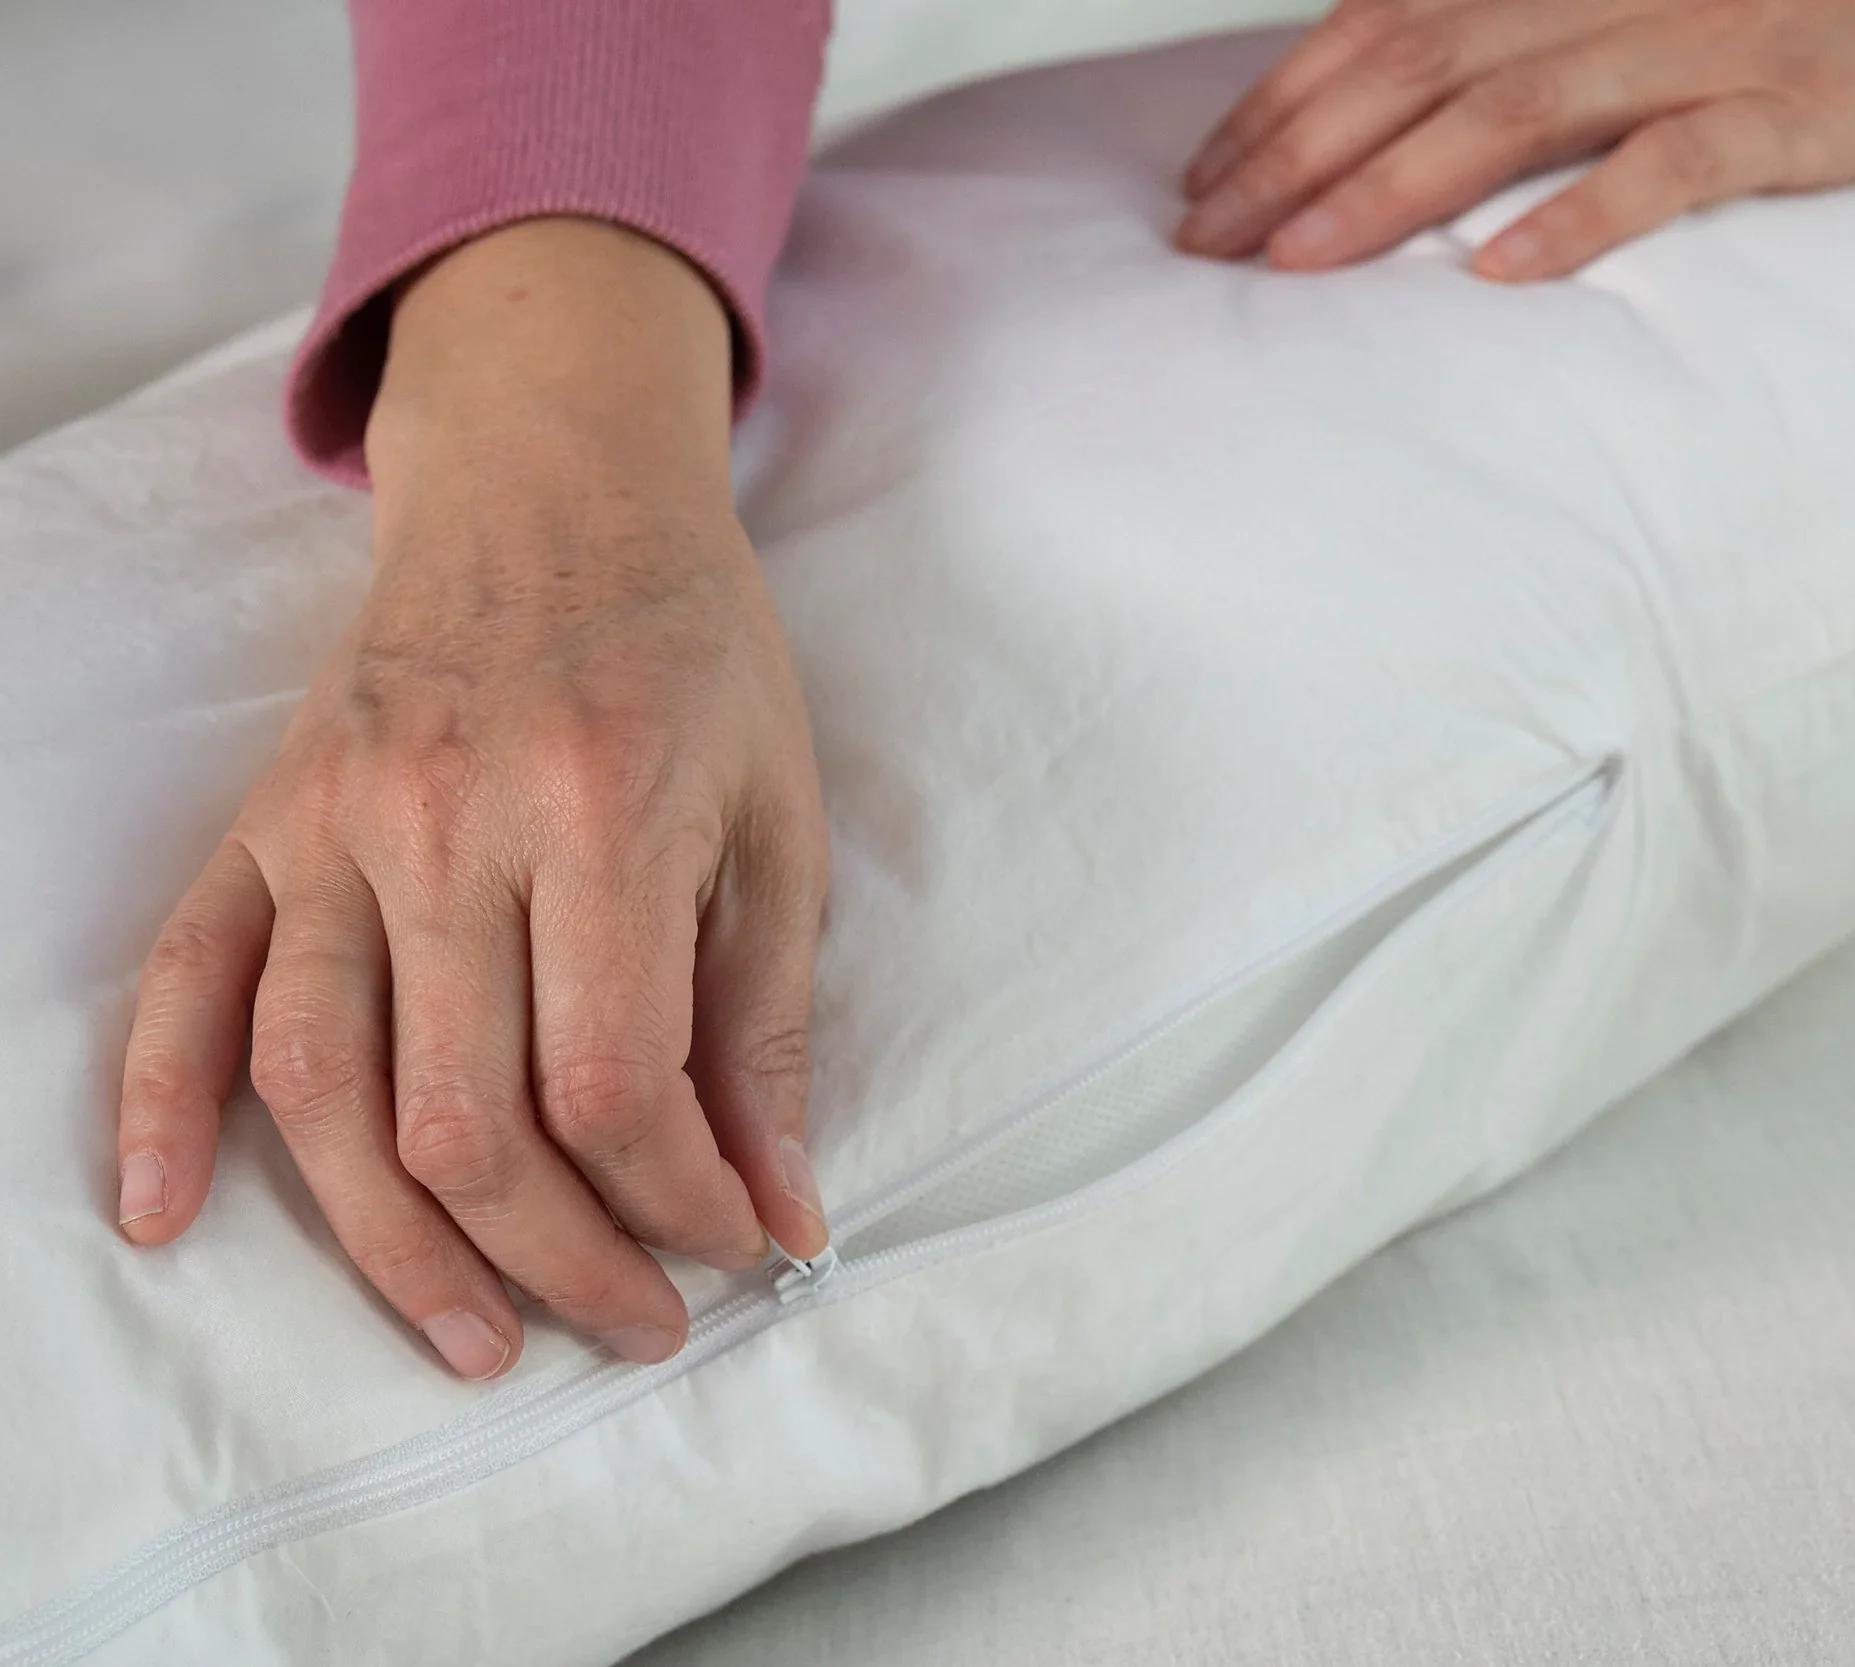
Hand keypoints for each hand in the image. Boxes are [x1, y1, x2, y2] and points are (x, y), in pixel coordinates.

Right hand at [113, 219, 830, 1378]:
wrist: (556, 489)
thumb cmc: (692, 653)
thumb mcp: (778, 818)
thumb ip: (767, 1021)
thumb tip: (781, 1208)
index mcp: (600, 813)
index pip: (615, 1084)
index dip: (679, 1202)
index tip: (731, 1241)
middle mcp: (445, 823)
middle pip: (469, 1121)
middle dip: (563, 1262)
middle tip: (636, 1324)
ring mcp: (333, 825)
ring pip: (325, 1092)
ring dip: (396, 1251)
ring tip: (476, 1342)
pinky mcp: (266, 822)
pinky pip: (187, 979)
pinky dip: (160, 1106)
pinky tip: (162, 1215)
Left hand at [1177, 0, 1854, 277]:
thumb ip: (1527, 35)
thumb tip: (1403, 107)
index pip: (1387, 21)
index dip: (1282, 100)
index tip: (1203, 183)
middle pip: (1419, 63)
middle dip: (1294, 154)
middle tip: (1204, 243)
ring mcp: (1708, 43)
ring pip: (1515, 107)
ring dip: (1389, 188)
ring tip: (1293, 265)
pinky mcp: (1795, 106)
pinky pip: (1675, 161)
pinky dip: (1583, 214)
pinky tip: (1499, 276)